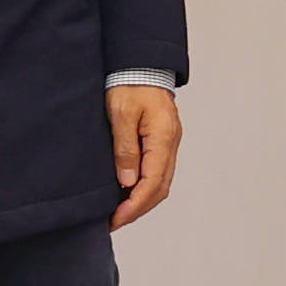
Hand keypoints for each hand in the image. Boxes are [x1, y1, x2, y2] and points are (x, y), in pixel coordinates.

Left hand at [107, 84, 181, 228]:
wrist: (141, 63)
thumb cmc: (130, 83)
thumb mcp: (121, 114)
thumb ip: (125, 149)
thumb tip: (127, 182)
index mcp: (163, 138)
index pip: (152, 183)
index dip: (134, 205)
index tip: (116, 218)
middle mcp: (171, 143)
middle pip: (160, 188)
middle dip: (138, 209)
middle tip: (114, 222)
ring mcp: (169, 142)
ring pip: (161, 181)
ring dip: (142, 200)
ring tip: (119, 212)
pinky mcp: (162, 140)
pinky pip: (158, 171)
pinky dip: (144, 187)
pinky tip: (128, 191)